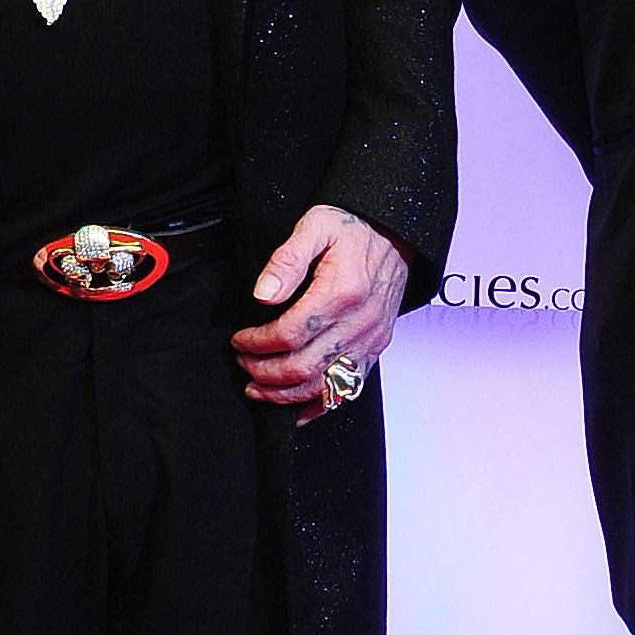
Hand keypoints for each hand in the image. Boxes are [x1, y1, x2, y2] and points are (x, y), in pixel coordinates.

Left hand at [232, 203, 410, 424]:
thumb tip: (263, 294)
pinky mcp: (375, 348)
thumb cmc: (354, 229)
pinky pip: (348, 389)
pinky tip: (296, 407)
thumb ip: (286, 259)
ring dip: (286, 394)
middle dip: (265, 372)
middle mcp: (360, 322)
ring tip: (259, 388)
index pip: (290, 334)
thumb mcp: (315, 227)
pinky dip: (319, 405)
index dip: (257, 343)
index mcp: (342, 292)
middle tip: (244, 363)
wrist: (394, 233)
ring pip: (324, 385)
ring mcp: (370, 339)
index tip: (240, 340)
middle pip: (304, 367)